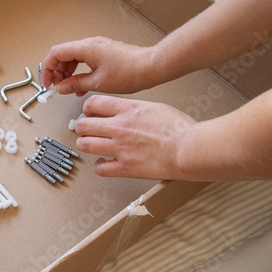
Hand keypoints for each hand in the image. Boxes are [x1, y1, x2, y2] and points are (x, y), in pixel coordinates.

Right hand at [41, 37, 156, 95]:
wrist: (151, 66)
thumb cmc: (130, 72)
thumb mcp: (97, 83)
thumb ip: (76, 84)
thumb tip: (62, 87)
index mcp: (85, 48)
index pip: (56, 53)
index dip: (48, 68)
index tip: (48, 82)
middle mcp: (90, 44)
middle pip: (63, 54)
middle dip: (57, 71)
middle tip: (57, 86)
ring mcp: (97, 47)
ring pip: (73, 57)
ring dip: (68, 72)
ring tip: (69, 87)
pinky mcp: (104, 52)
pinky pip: (84, 59)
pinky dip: (79, 71)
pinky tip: (81, 84)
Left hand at [75, 95, 196, 179]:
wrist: (189, 148)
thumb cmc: (179, 128)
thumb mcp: (154, 107)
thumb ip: (134, 108)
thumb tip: (123, 110)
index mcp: (127, 109)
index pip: (93, 103)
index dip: (87, 108)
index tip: (89, 112)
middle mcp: (119, 127)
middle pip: (84, 125)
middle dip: (81, 127)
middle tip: (85, 130)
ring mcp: (120, 148)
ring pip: (86, 145)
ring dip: (85, 144)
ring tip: (89, 144)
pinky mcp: (125, 167)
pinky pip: (100, 168)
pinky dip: (98, 166)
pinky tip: (103, 163)